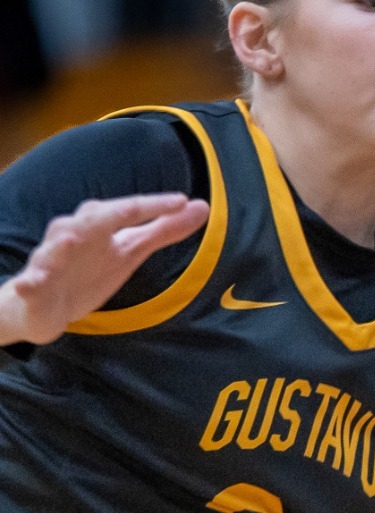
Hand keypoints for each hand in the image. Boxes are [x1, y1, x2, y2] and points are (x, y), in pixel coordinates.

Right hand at [0, 194, 208, 345]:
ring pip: (52, 247)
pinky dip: (30, 282)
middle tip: (131, 208)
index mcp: (98, 226)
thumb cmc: (90, 268)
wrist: (50, 305)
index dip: (154, 205)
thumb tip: (201, 206)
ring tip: (71, 239)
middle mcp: (72, 236)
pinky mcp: (34, 286)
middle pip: (87, 221)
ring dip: (60, 244)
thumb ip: (163, 230)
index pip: (128, 210)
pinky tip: (30, 284)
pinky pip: (29, 283)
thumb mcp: (131, 250)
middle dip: (105, 213)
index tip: (182, 201)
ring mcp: (50, 261)